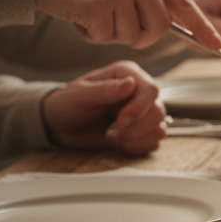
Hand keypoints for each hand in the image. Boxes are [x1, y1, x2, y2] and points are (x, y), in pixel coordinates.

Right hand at [22, 0, 220, 49]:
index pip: (183, 0)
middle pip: (159, 27)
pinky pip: (105, 36)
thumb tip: (169, 24)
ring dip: (110, 34)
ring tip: (91, 12)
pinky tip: (77, 14)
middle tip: (113, 26)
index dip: (201, 26)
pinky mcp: (97, 2)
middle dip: (139, 36)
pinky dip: (90, 34)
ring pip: (132, 34)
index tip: (217, 44)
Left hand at [41, 61, 166, 153]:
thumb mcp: (79, 96)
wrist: (62, 126)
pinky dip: (136, 147)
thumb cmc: (67, 105)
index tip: (120, 122)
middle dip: (134, 128)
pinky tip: (119, 142)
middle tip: (111, 132)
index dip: (139, 108)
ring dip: (134, 138)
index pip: (151, 90)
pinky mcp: (144, 130)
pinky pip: (153, 142)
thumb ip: (104, 90)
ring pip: (158, 128)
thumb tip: (130, 84)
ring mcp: (144, 111)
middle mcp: (140, 91)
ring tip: (111, 136)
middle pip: (158, 112)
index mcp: (127, 75)